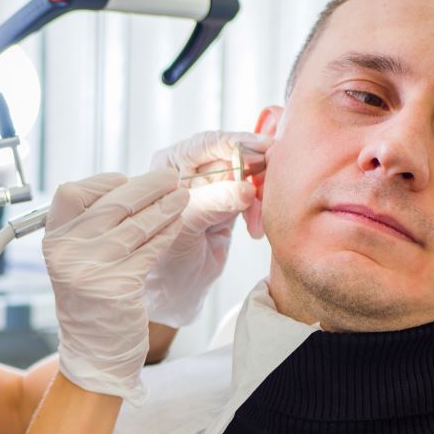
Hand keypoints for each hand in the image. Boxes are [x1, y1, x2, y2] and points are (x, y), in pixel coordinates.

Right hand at [43, 170, 187, 403]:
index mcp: (53, 241)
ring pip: (135, 225)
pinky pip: (149, 250)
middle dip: (147, 187)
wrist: (95, 352)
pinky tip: (177, 224)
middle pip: (111, 204)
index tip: (128, 180)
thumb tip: (131, 186)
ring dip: (165, 207)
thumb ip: (91, 226)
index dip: (102, 182)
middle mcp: (66, 253)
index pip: (71, 193)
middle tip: (171, 178)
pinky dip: (166, 234)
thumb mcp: (76, 260)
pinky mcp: (118, 287)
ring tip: (183, 197)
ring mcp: (90, 270)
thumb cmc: (92, 301)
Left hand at [144, 131, 270, 327]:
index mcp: (168, 165)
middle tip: (268, 185)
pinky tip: (255, 229)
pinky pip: (253, 194)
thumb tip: (245, 188)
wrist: (176, 289)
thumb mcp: (185, 227)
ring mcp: (211, 185)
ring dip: (259, 193)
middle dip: (253, 170)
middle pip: (231, 154)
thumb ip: (212, 204)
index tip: (261, 152)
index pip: (205, 144)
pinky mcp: (229, 201)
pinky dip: (259, 208)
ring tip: (257, 221)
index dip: (235, 145)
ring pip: (247, 173)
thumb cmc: (165, 258)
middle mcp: (189, 170)